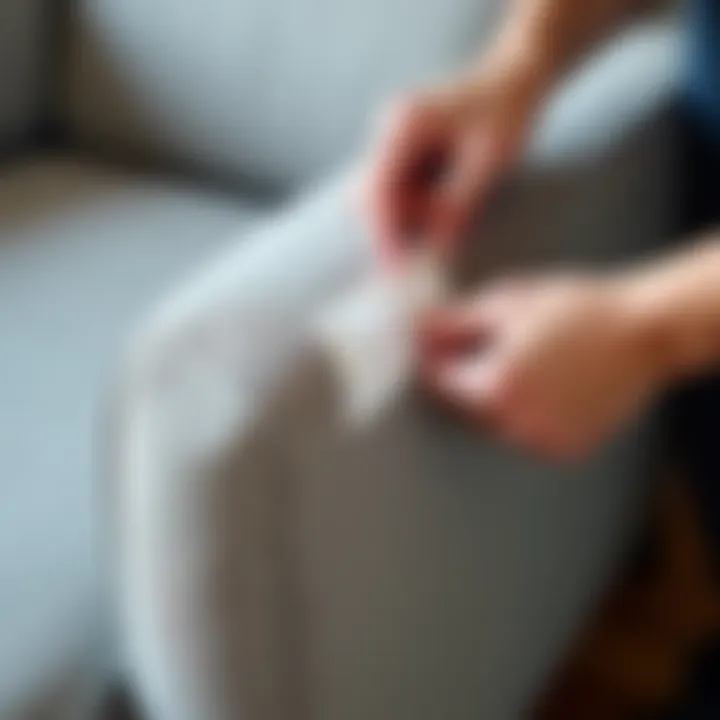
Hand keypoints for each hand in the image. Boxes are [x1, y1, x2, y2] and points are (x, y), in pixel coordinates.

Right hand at [361, 48, 547, 267]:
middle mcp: (391, 127)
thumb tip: (437, 250)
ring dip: (405, 219)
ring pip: (382, 194)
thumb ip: (459, 205)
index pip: (378, 190)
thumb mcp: (490, 162)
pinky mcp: (404, 146)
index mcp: (406, 125)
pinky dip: (413, 208)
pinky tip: (441, 215)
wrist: (515, 75)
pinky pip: (397, 187)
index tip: (396, 268)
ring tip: (444, 229)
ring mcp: (394, 136)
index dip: (383, 232)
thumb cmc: (508, 111)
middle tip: (416, 261)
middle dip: (392, 229)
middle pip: (372, 194)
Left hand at [418, 274, 663, 461]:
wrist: (641, 331)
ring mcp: (541, 441)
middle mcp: (514, 424)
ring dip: (494, 399)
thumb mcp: (507, 303)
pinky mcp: (565, 448)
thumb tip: (417, 330)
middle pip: (464, 406)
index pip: (439, 382)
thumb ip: (454, 322)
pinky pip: (527, 433)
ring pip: (495, 423)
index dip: (434, 359)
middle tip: (485, 347)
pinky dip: (526, 414)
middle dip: (465, 378)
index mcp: (494, 388)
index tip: (437, 344)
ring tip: (525, 363)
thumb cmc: (573, 308)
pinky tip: (547, 384)